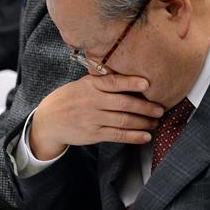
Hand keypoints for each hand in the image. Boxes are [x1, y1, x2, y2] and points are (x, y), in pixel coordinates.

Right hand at [30, 74, 163, 160]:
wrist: (49, 120)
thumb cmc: (70, 98)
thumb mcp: (82, 84)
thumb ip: (102, 80)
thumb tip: (128, 72)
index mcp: (90, 85)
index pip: (112, 82)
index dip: (130, 82)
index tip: (147, 83)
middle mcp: (92, 102)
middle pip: (122, 104)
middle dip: (144, 107)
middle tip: (160, 108)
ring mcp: (92, 119)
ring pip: (122, 121)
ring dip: (142, 122)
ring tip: (156, 122)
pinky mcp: (93, 134)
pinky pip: (117, 135)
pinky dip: (133, 136)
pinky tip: (145, 136)